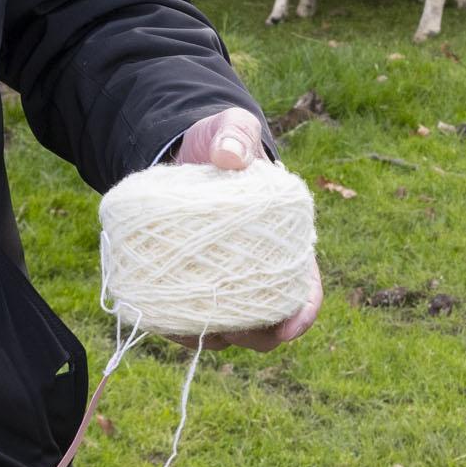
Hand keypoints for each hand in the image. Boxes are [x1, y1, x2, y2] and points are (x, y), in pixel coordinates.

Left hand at [170, 108, 320, 347]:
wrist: (184, 152)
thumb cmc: (220, 145)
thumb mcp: (230, 130)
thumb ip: (234, 135)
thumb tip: (228, 156)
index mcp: (285, 243)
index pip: (305, 293)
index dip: (300, 316)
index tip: (286, 326)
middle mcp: (258, 272)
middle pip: (266, 326)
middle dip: (251, 336)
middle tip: (226, 327)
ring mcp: (222, 284)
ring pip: (227, 331)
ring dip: (211, 336)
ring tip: (187, 325)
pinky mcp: (188, 285)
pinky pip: (188, 319)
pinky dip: (178, 327)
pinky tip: (161, 318)